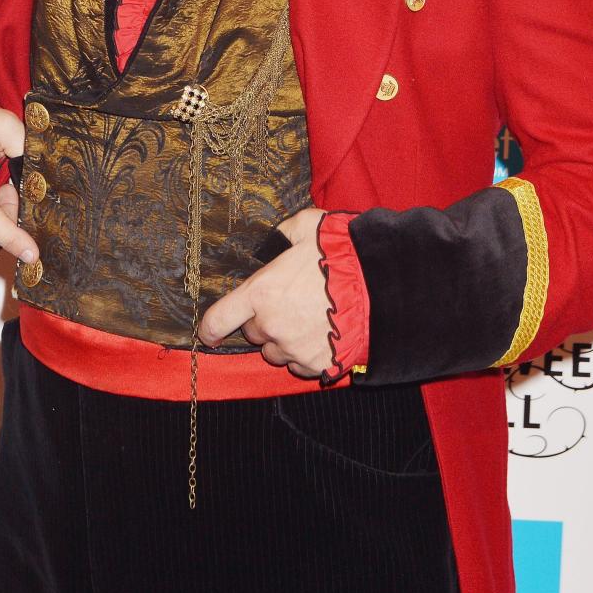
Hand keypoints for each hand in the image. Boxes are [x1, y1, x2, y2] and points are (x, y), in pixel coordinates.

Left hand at [197, 207, 331, 377]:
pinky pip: (301, 365)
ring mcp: (295, 350)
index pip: (220, 319)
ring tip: (311, 317)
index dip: (210, 328)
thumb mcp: (308, 225)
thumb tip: (274, 238)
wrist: (383, 287)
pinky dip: (306, 353)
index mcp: (262, 292)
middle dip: (264, 320)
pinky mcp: (317, 366)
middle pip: (254, 333)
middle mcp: (272, 326)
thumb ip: (282, 233)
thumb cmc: (342, 253)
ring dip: (285, 339)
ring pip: (277, 352)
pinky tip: (324, 333)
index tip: (209, 332)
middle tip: (290, 302)